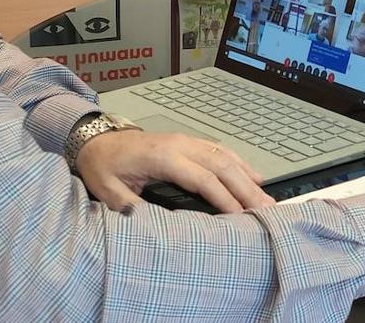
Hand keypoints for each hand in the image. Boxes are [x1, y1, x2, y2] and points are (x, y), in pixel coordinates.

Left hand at [76, 130, 276, 213]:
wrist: (97, 140)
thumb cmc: (103, 166)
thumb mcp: (108, 190)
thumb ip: (127, 206)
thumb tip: (148, 224)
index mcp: (162, 157)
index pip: (202, 178)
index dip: (223, 197)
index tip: (241, 217)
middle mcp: (180, 144)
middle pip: (221, 165)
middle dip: (246, 189)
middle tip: (267, 211)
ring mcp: (186, 140)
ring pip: (225, 156)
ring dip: (248, 177)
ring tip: (267, 199)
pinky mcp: (188, 142)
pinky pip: (220, 150)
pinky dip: (240, 164)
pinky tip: (254, 177)